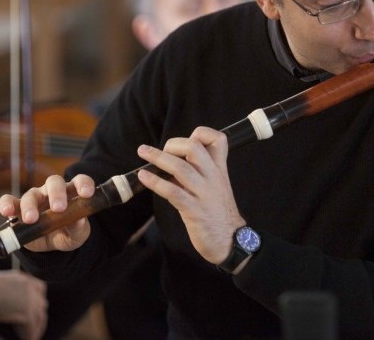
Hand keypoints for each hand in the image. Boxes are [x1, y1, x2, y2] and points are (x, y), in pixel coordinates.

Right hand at [0, 174, 93, 251]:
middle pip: (54, 182)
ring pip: (32, 193)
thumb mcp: (77, 234)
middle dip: (56, 194)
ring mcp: (36, 197)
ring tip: (31, 219)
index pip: (80, 181)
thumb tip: (79, 220)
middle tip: (58, 208)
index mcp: (72, 193)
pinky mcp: (18, 208)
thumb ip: (79, 227)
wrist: (50, 244)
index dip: (84, 184)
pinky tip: (6, 211)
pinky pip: (10, 200)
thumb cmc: (68, 232)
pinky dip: (7, 204)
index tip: (87, 193)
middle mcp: (53, 191)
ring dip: (30, 205)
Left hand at [136, 126, 245, 264]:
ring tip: (142, 152)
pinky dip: (155, 182)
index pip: (218, 139)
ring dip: (157, 158)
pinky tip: (144, 177)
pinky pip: (173, 192)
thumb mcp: (214, 185)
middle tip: (161, 150)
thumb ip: (197, 171)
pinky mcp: (195, 210)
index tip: (185, 140)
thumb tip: (170, 161)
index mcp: (219, 169)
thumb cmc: (217, 212)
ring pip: (180, 168)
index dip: (201, 133)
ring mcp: (204, 193)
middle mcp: (213, 177)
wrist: (231, 241)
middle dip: (173, 144)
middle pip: (194, 148)